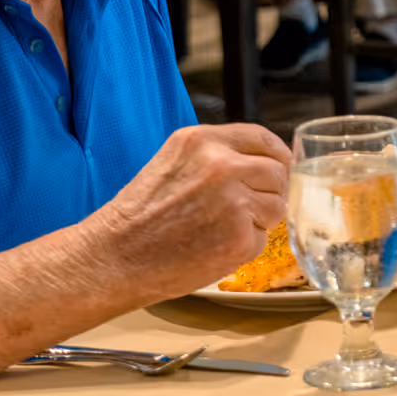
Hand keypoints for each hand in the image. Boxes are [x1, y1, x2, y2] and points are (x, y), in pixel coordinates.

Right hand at [85, 123, 291, 299]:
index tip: (280, 167)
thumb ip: (216, 156)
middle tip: (246, 209)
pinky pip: (262, 239)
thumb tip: (262, 162)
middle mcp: (222, 165)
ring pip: (277, 206)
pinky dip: (244, 247)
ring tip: (219, 228)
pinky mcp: (239, 237)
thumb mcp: (174, 162)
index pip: (263, 138)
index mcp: (203, 141)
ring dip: (259, 220)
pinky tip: (213, 247)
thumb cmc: (140, 215)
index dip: (277, 155)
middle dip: (269, 192)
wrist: (115, 257)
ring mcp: (234, 202)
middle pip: (277, 173)